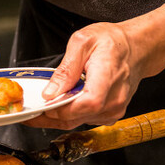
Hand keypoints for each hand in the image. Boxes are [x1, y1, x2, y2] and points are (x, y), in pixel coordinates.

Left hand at [23, 21, 140, 128]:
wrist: (135, 49)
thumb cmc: (112, 42)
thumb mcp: (82, 42)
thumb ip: (66, 69)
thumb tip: (51, 92)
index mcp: (109, 76)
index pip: (88, 102)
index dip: (64, 108)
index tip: (44, 107)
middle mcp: (115, 98)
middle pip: (80, 117)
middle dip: (51, 117)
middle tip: (30, 114)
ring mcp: (115, 109)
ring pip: (80, 122)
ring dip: (58, 118)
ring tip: (40, 109)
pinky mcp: (111, 113)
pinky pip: (86, 120)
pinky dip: (70, 116)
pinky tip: (59, 107)